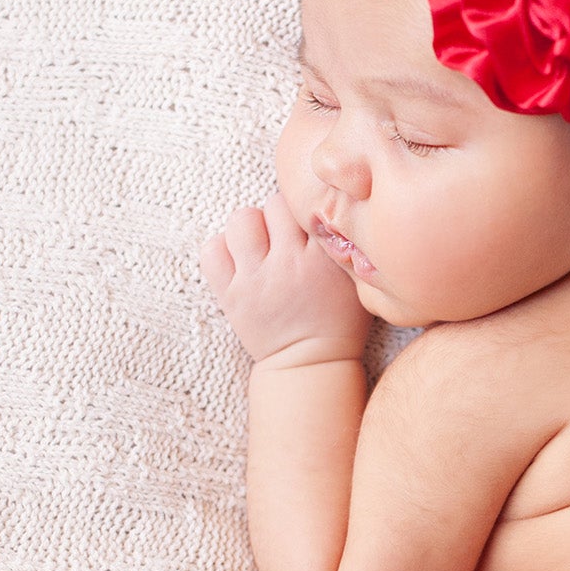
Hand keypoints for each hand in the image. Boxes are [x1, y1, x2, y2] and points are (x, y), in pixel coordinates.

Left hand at [198, 191, 372, 367]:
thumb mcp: (357, 282)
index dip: (304, 210)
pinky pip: (212, 250)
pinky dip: (222, 249)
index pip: (304, 205)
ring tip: (260, 247)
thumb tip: (328, 208)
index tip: (306, 225)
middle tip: (284, 237)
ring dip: (250, 228)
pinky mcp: (229, 295)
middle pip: (272, 205)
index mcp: (321, 260)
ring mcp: (254, 280)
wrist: (309, 366)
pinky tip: (239, 261)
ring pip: (240, 220)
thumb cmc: (339, 322)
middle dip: (278, 216)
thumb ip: (344, 246)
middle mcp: (285, 265)